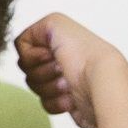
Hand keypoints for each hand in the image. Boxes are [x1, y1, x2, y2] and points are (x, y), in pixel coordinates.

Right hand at [13, 12, 121, 127]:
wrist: (104, 87)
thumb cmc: (85, 57)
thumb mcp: (54, 23)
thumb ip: (32, 29)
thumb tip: (27, 45)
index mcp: (59, 40)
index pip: (23, 49)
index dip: (32, 56)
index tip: (49, 54)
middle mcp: (61, 58)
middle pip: (27, 70)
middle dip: (42, 73)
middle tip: (61, 70)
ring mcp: (64, 80)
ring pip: (35, 88)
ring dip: (50, 88)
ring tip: (70, 85)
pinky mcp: (67, 101)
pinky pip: (45, 104)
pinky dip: (56, 102)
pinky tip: (72, 99)